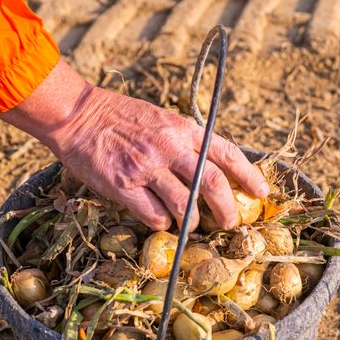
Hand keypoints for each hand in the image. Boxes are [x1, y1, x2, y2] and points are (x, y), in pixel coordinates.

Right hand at [0, 61, 268, 230]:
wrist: (77, 115)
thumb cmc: (121, 118)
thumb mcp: (162, 119)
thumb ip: (186, 141)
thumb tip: (211, 169)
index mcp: (183, 128)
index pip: (227, 153)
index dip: (249, 175)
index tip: (262, 193)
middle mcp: (169, 147)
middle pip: (212, 184)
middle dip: (228, 209)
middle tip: (230, 224)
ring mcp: (146, 167)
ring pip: (185, 205)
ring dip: (192, 221)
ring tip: (190, 224)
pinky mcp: (123, 185)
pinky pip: (153, 215)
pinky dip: (162, 223)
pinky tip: (160, 220)